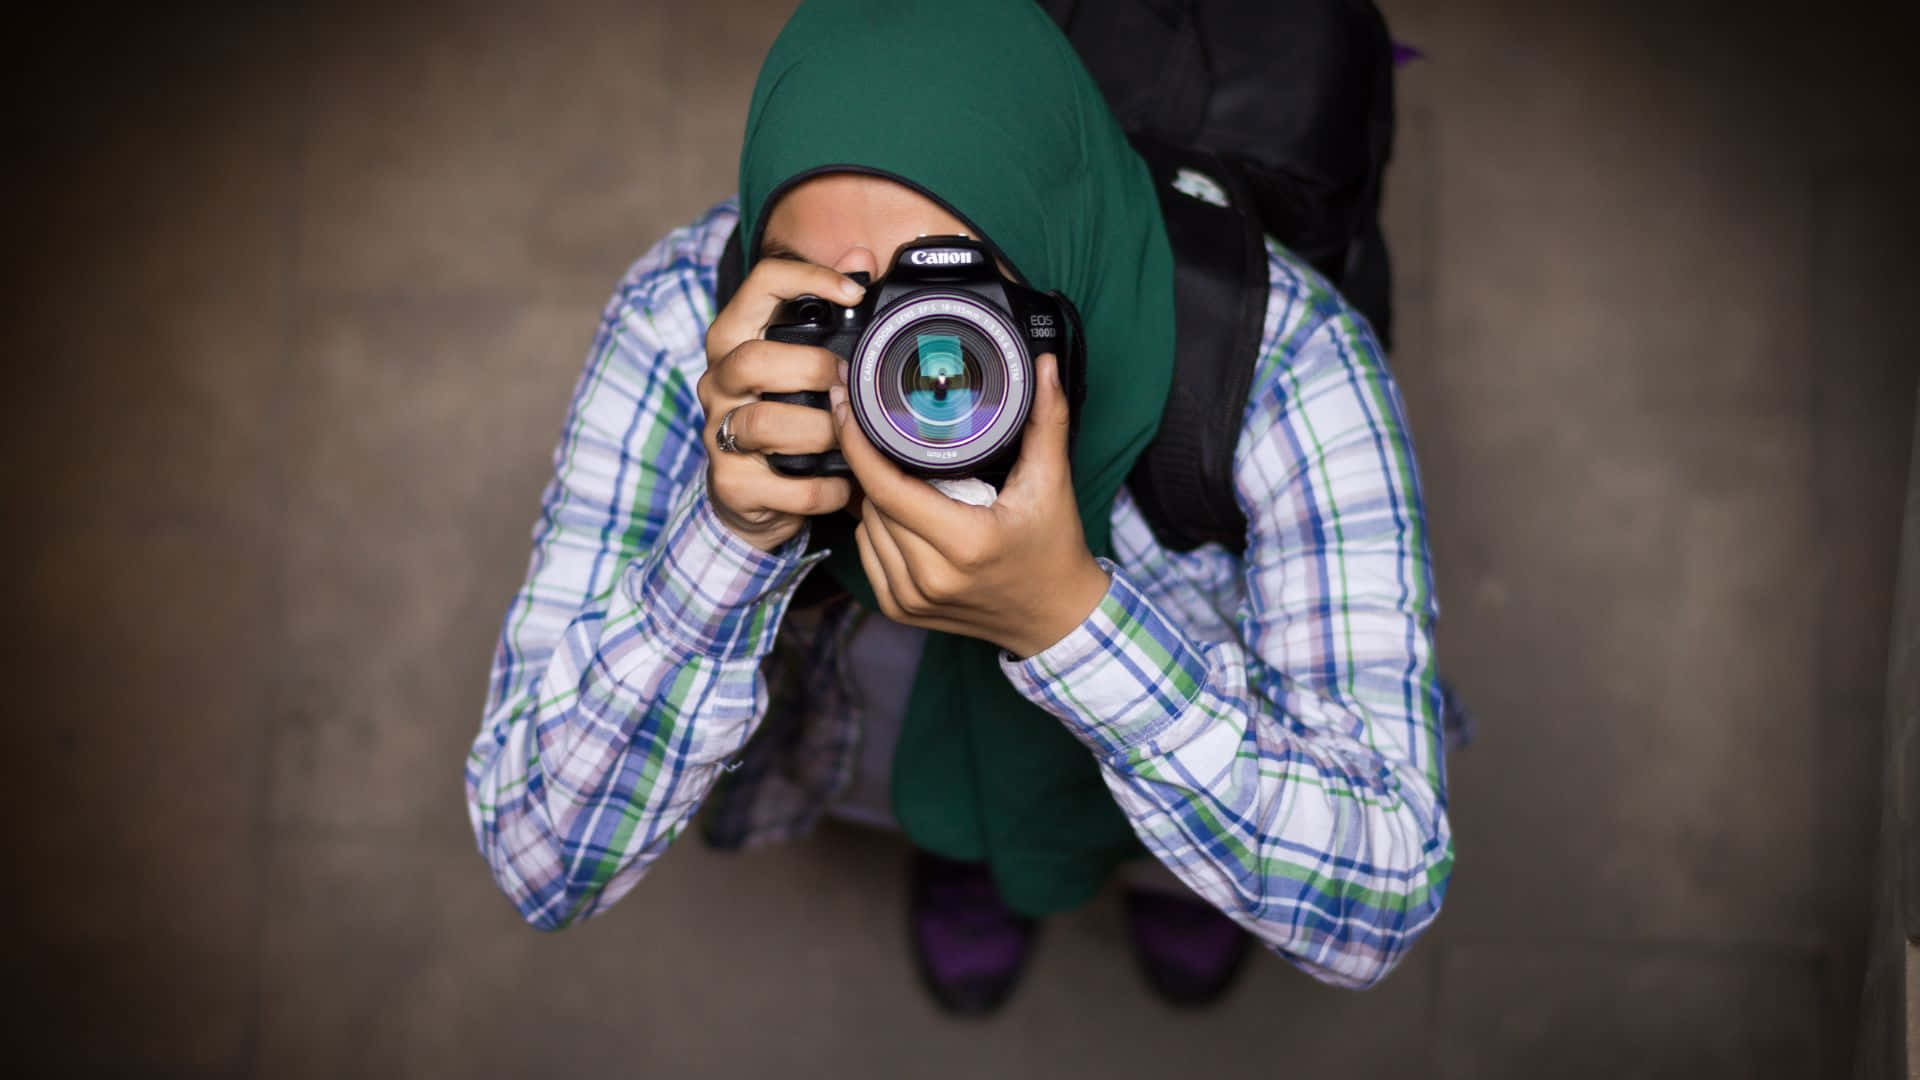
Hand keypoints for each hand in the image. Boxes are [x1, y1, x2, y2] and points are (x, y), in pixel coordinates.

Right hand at [697, 254, 869, 550]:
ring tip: (848, 440)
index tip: (855, 293)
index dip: (807, 279)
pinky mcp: (731, 484)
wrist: (756, 497)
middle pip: (753, 360)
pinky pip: (784, 485)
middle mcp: (718, 382)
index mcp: (736, 339)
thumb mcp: (807, 360)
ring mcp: (718, 433)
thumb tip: (861, 257)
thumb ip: (832, 312)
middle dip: (812, 369)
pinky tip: (842, 483)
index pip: (760, 284)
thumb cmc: (790, 414)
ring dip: (821, 433)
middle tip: (848, 384)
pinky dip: (823, 488)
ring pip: (764, 424)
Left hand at [831, 351, 1110, 658]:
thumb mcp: (1051, 484)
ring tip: (909, 479)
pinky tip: (905, 516)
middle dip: (875, 465)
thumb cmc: (1053, 550)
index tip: (847, 404)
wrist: (1055, 619)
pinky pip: (867, 554)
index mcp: (963, 543)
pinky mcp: (901, 611)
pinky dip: (877, 529)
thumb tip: (1043, 365)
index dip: (858, 442)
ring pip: (864, 526)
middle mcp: (930, 577)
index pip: (886, 487)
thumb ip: (1046, 420)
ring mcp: (911, 599)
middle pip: (872, 502)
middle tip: (890, 437)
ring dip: (875, 498)